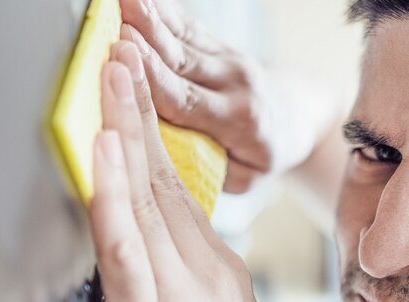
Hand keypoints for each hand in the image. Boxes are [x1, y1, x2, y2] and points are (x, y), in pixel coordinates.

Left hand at [89, 41, 278, 301]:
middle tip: (126, 63)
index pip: (178, 192)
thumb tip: (163, 245)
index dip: (153, 139)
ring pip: (147, 201)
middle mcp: (207, 273)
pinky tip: (110, 153)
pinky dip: (116, 194)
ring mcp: (182, 296)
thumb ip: (192, 277)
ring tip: (115, 80)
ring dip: (126, 134)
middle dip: (141, 116)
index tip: (138, 99)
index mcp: (220, 271)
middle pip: (165, 182)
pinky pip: (129, 246)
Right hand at [117, 0, 327, 192]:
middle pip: (180, 61)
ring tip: (121, 1)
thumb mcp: (245, 176)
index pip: (186, 101)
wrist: (294, 117)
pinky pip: (188, 25)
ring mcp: (227, 59)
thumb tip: (167, 160)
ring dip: (150, 18)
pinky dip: (163, 11)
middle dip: (145, 43)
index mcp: (238, 120)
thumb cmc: (263, 153)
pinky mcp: (218, 45)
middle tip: (114, 26)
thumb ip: (210, 168)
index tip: (122, 62)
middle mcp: (233, 83)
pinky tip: (139, 0)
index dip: (152, 81)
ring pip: (183, 37)